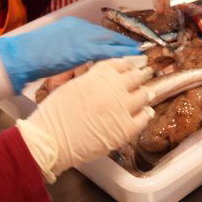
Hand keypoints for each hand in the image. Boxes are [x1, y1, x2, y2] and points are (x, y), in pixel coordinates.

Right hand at [0, 17, 141, 91]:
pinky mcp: (83, 49)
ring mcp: (82, 36)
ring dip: (125, 46)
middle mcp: (79, 26)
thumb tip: (73, 56)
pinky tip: (131, 57)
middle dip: (122, 40)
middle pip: (106, 34)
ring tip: (138, 52)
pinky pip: (107, 51)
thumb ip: (66, 48)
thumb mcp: (52, 46)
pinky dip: (121, 53)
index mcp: (70, 24)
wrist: (23, 55)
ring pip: (110, 41)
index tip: (120, 43)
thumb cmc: (31, 54)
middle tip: (136, 47)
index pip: (96, 32)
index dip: (110, 39)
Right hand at [15, 56, 153, 181]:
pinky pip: (143, 118)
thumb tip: (104, 78)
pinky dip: (146, 114)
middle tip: (145, 73)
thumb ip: (92, 78)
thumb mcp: (73, 84)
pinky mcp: (126, 129)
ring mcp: (123, 108)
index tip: (134, 63)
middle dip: (141, 74)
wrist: (53, 139)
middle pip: (136, 77)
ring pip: (143, 95)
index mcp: (100, 74)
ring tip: (147, 92)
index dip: (129, 63)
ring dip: (145, 92)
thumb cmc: (56, 112)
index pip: (121, 63)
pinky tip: (146, 112)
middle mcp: (115, 87)